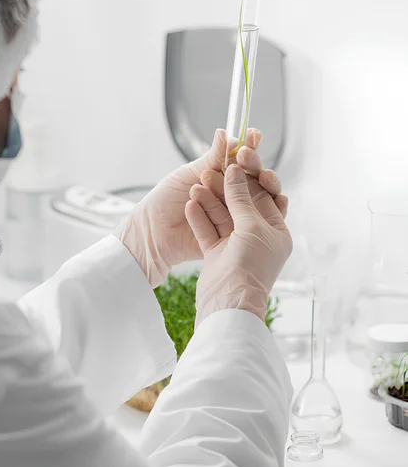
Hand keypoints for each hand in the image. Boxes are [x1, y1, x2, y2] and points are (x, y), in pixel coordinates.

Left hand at [116, 128, 283, 288]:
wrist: (153, 232)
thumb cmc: (165, 201)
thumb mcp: (188, 174)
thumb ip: (211, 158)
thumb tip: (224, 133)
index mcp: (221, 175)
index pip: (242, 158)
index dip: (250, 146)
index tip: (253, 136)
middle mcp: (233, 192)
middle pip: (256, 176)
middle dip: (255, 163)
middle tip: (248, 157)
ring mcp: (237, 212)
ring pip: (262, 198)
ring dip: (266, 184)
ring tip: (258, 177)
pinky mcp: (238, 233)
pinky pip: (255, 225)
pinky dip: (264, 212)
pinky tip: (264, 202)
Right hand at [186, 164, 292, 326]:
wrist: (228, 305)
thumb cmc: (249, 267)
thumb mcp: (250, 226)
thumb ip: (240, 197)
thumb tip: (235, 170)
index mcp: (276, 231)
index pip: (265, 197)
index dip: (251, 178)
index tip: (238, 161)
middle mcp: (258, 236)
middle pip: (240, 204)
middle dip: (226, 188)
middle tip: (211, 169)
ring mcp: (236, 245)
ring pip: (222, 215)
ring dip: (209, 201)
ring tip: (194, 186)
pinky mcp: (216, 253)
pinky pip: (208, 230)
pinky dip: (199, 218)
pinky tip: (190, 204)